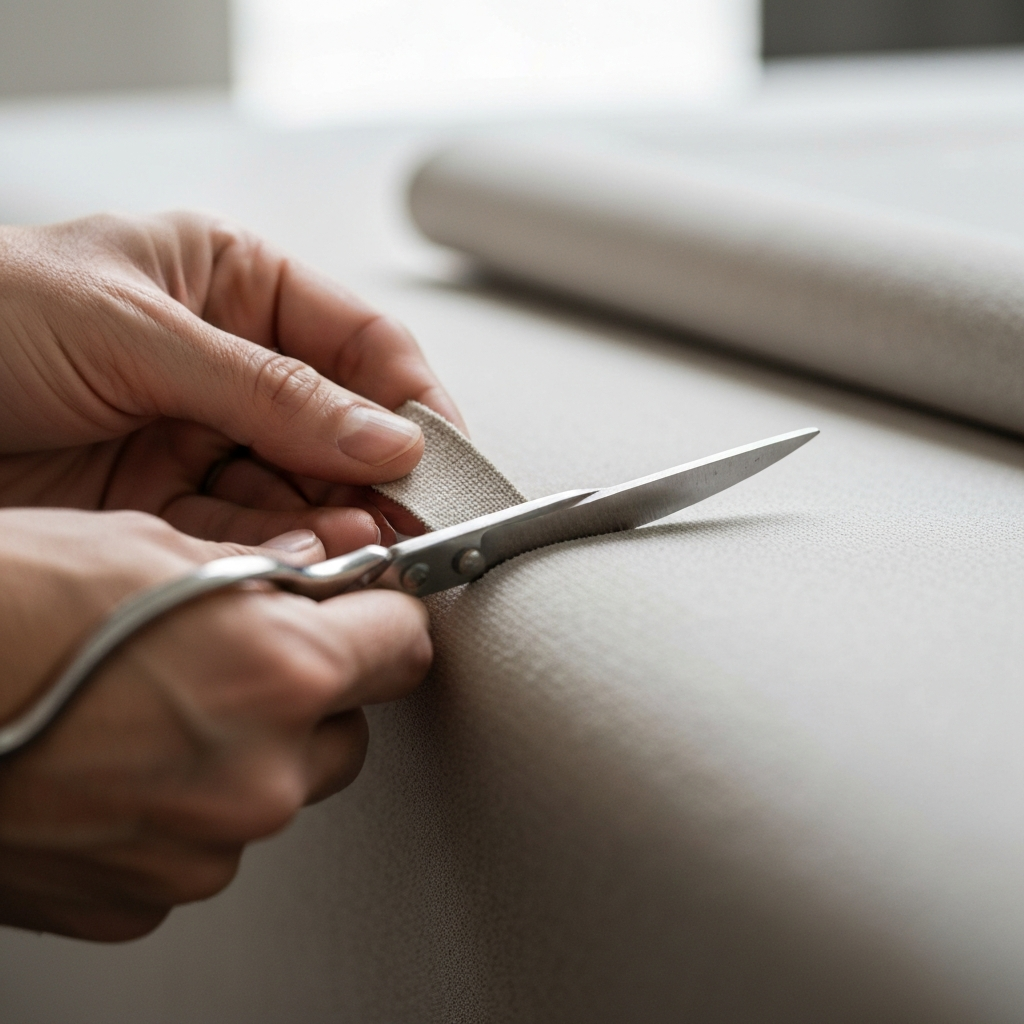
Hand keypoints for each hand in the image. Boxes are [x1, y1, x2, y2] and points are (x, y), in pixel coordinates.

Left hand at [0, 213, 463, 549]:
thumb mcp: (132, 329)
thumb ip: (268, 390)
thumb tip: (384, 438)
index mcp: (236, 287)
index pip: (362, 347)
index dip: (412, 405)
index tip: (443, 462)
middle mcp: (230, 367)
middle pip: (343, 431)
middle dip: (377, 480)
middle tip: (409, 525)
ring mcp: (201, 441)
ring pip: (302, 493)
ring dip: (334, 525)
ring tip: (358, 551)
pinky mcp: (167, 508)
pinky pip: (246, 535)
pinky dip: (278, 556)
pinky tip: (301, 564)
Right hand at [0, 508, 430, 940]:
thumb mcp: (148, 547)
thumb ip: (261, 575)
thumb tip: (316, 582)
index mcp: (278, 674)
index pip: (405, 648)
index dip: (387, 621)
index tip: (372, 613)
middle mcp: (256, 775)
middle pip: (348, 732)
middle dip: (316, 692)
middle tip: (246, 657)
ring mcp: (202, 849)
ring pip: (279, 792)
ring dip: (249, 752)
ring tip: (160, 707)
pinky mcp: (144, 897)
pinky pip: (206, 842)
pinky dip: (185, 804)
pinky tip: (121, 760)